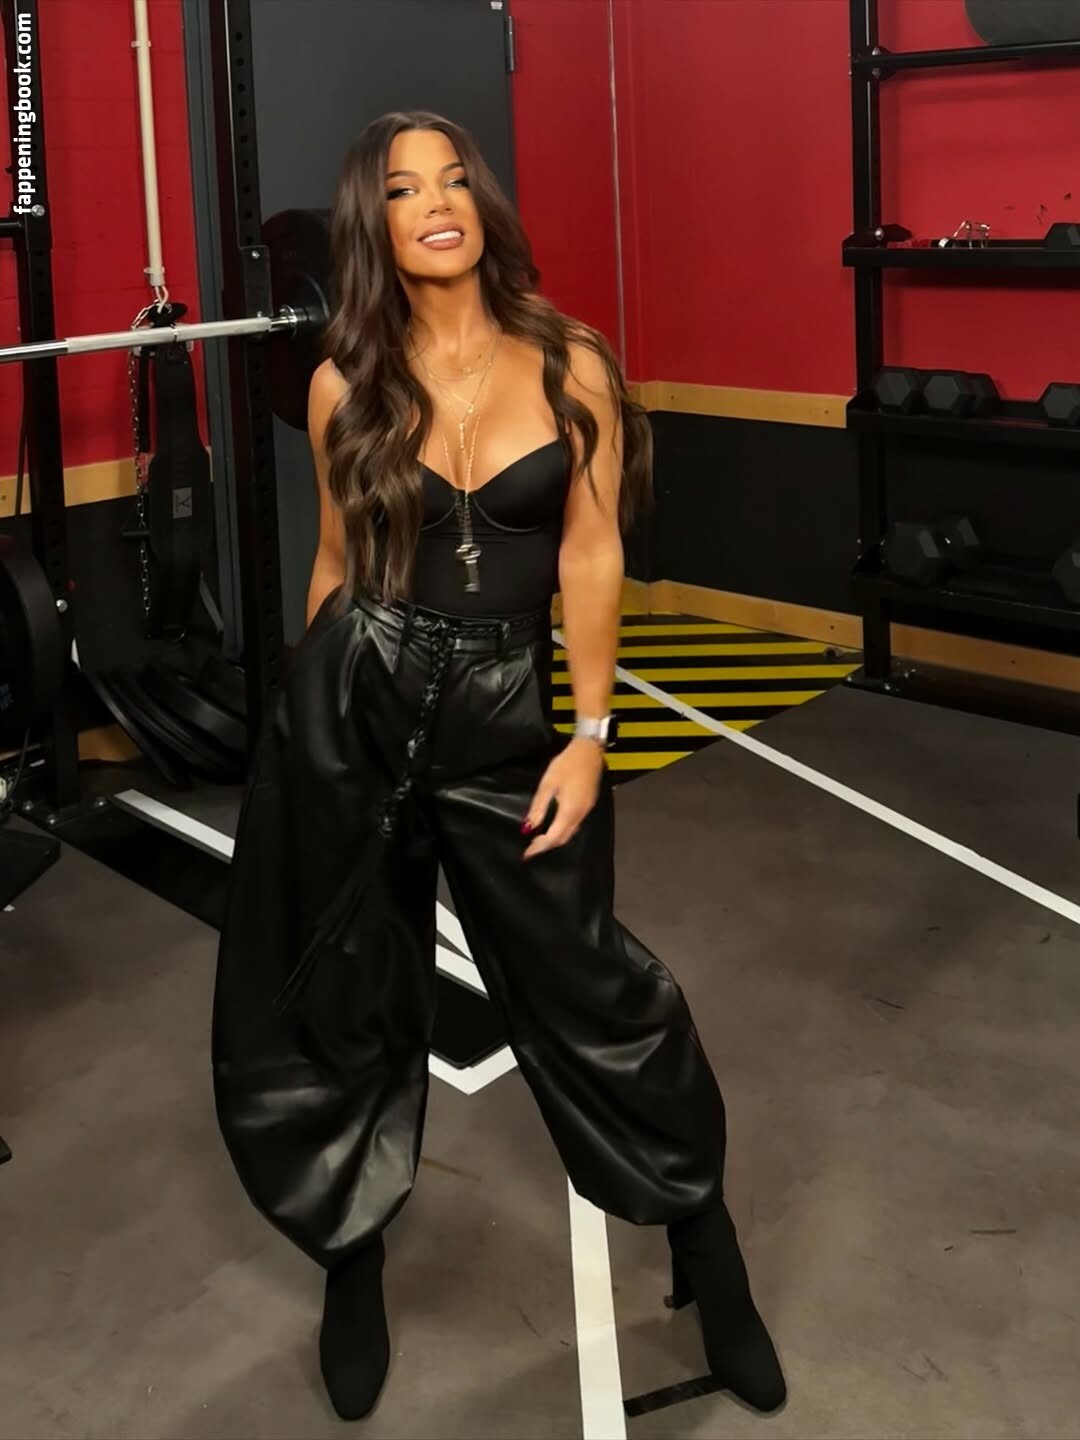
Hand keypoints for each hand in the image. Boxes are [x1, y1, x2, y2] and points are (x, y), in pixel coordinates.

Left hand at [522, 738, 604, 859]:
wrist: (589, 751)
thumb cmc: (566, 764)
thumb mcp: (547, 784)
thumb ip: (538, 807)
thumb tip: (529, 826)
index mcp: (569, 811)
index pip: (553, 837)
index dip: (539, 847)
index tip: (527, 854)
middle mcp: (580, 815)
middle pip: (563, 838)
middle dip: (546, 846)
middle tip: (531, 849)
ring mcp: (586, 810)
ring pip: (570, 833)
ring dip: (555, 839)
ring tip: (540, 840)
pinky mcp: (589, 805)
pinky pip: (575, 825)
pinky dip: (562, 830)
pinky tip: (554, 827)